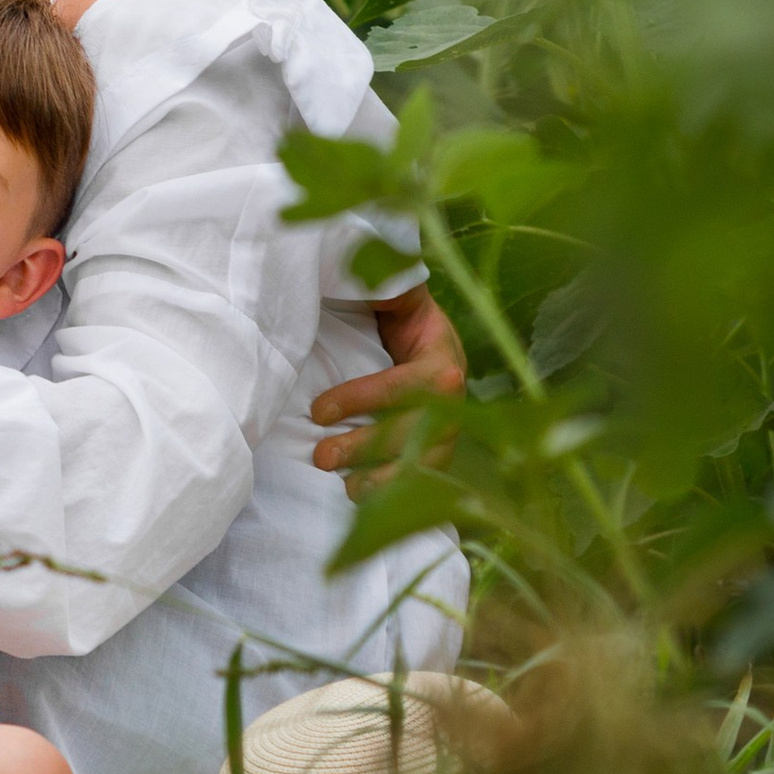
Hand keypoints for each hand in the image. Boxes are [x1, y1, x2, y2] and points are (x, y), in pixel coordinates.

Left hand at [312, 287, 465, 497]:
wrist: (411, 319)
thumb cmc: (387, 305)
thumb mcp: (386, 291)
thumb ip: (377, 288)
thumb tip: (352, 270)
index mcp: (442, 347)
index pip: (413, 381)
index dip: (366, 398)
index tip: (318, 410)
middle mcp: (455, 386)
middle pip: (425, 426)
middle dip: (372, 445)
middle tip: (322, 457)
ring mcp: (455, 415)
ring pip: (433, 456)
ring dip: (391, 478)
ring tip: (350, 491)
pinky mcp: (443, 438)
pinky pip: (434, 472)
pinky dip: (408, 491)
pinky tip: (375, 504)